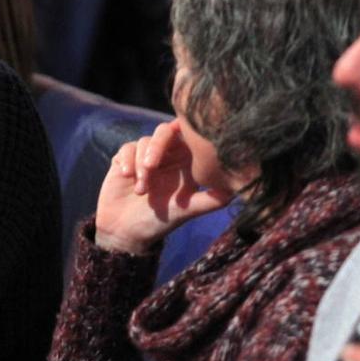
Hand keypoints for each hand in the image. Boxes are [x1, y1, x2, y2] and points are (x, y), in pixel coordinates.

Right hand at [94, 119, 230, 253]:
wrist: (127, 232)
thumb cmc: (160, 222)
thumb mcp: (186, 211)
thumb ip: (209, 200)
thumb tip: (234, 191)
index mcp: (185, 163)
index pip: (188, 137)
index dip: (186, 129)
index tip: (182, 130)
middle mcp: (166, 156)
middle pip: (164, 132)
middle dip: (156, 146)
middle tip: (151, 166)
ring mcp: (144, 156)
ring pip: (144, 142)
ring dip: (140, 164)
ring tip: (141, 191)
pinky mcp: (125, 159)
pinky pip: (127, 149)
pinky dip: (127, 161)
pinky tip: (127, 177)